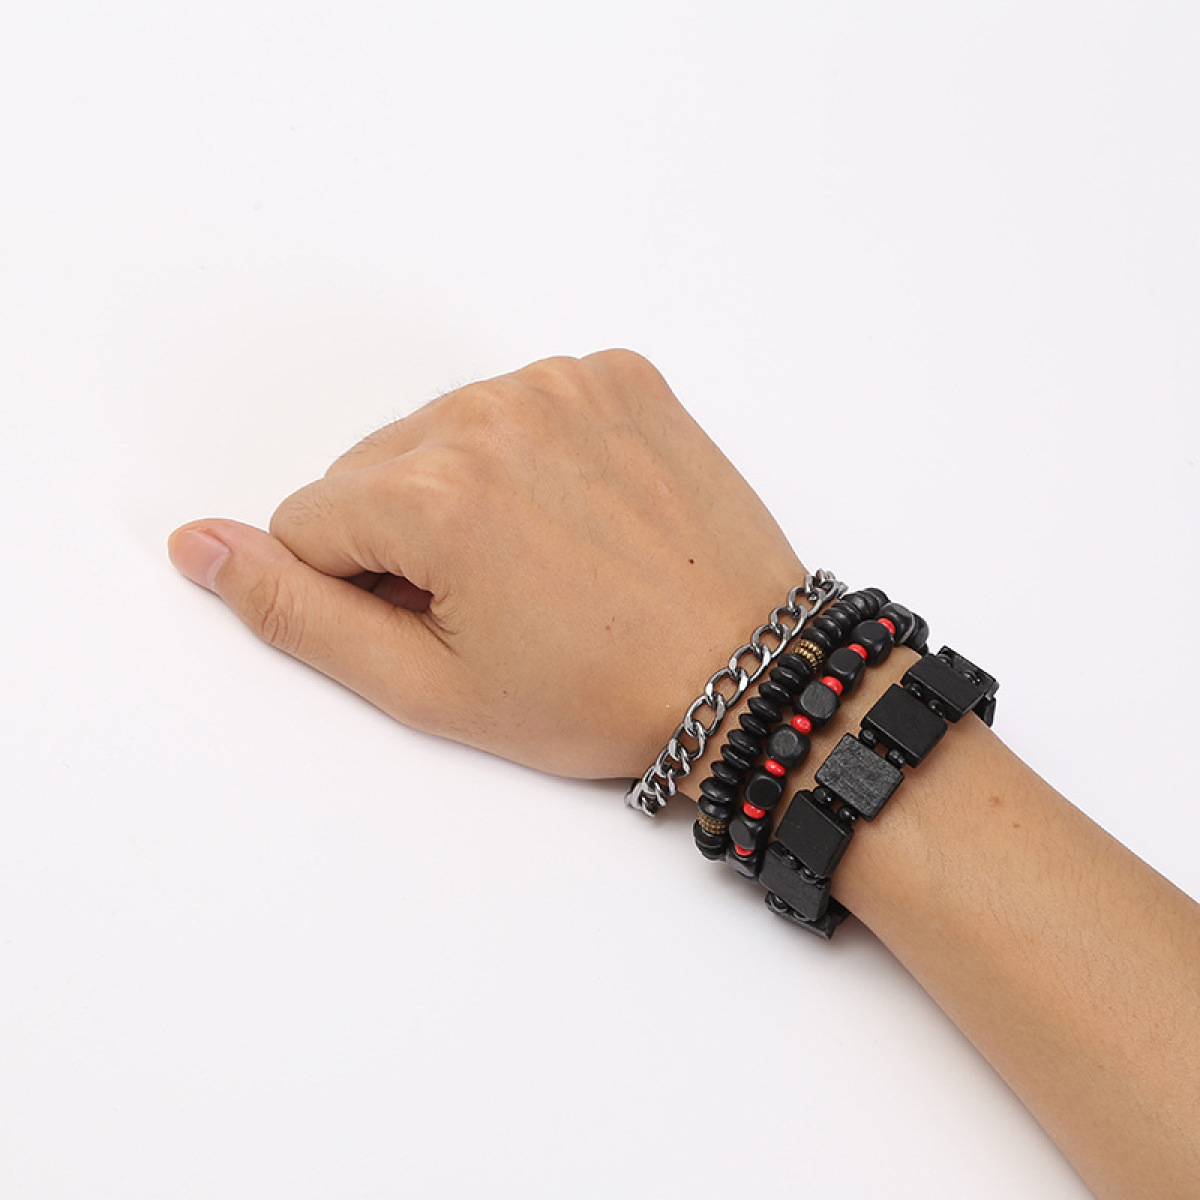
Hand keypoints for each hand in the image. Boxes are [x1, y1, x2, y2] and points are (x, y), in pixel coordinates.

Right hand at [168, 350, 805, 777]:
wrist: (751, 671)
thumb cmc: (596, 696)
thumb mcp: (428, 687)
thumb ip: (296, 614)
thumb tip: (195, 545)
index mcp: (432, 490)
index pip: (309, 521)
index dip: (360, 587)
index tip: (442, 624)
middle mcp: (490, 409)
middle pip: (374, 467)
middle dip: (407, 535)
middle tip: (499, 601)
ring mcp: (564, 381)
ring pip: (443, 431)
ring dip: (465, 490)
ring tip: (545, 561)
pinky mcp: (619, 374)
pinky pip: (525, 403)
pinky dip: (532, 453)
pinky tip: (582, 514)